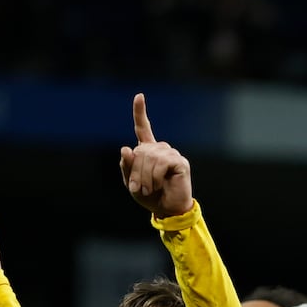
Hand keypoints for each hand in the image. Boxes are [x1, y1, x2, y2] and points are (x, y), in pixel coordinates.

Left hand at [119, 93, 193, 218]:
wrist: (168, 210)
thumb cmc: (151, 197)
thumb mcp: (132, 183)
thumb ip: (126, 166)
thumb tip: (126, 148)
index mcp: (148, 151)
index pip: (143, 128)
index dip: (140, 112)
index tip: (139, 96)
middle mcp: (160, 149)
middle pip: (140, 151)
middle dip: (136, 171)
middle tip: (140, 188)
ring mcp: (172, 154)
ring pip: (150, 157)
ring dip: (145, 176)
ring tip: (149, 188)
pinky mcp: (180, 162)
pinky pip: (161, 163)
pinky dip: (156, 176)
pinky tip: (159, 184)